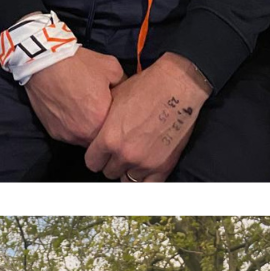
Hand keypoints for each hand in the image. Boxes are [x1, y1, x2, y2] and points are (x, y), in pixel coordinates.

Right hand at [25, 47, 122, 145]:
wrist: (43, 61)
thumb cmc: (79, 64)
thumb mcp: (112, 69)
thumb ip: (124, 85)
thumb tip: (128, 94)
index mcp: (101, 119)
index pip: (118, 130)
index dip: (121, 122)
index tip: (120, 113)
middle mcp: (84, 133)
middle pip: (102, 139)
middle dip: (106, 129)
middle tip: (104, 113)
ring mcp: (67, 135)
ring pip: (86, 140)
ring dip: (90, 130)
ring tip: (88, 113)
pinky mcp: (54, 132)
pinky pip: (70, 136)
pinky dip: (74, 128)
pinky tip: (74, 113)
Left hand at [84, 52, 209, 181]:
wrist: (177, 86)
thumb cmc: (146, 88)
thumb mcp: (114, 101)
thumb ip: (103, 124)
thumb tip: (95, 133)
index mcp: (109, 139)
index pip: (92, 163)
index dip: (96, 156)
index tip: (102, 152)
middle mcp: (125, 154)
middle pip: (109, 172)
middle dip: (112, 162)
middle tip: (120, 151)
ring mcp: (146, 162)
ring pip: (127, 179)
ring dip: (129, 170)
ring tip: (135, 157)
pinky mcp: (165, 164)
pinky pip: (150, 184)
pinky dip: (146, 178)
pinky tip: (146, 168)